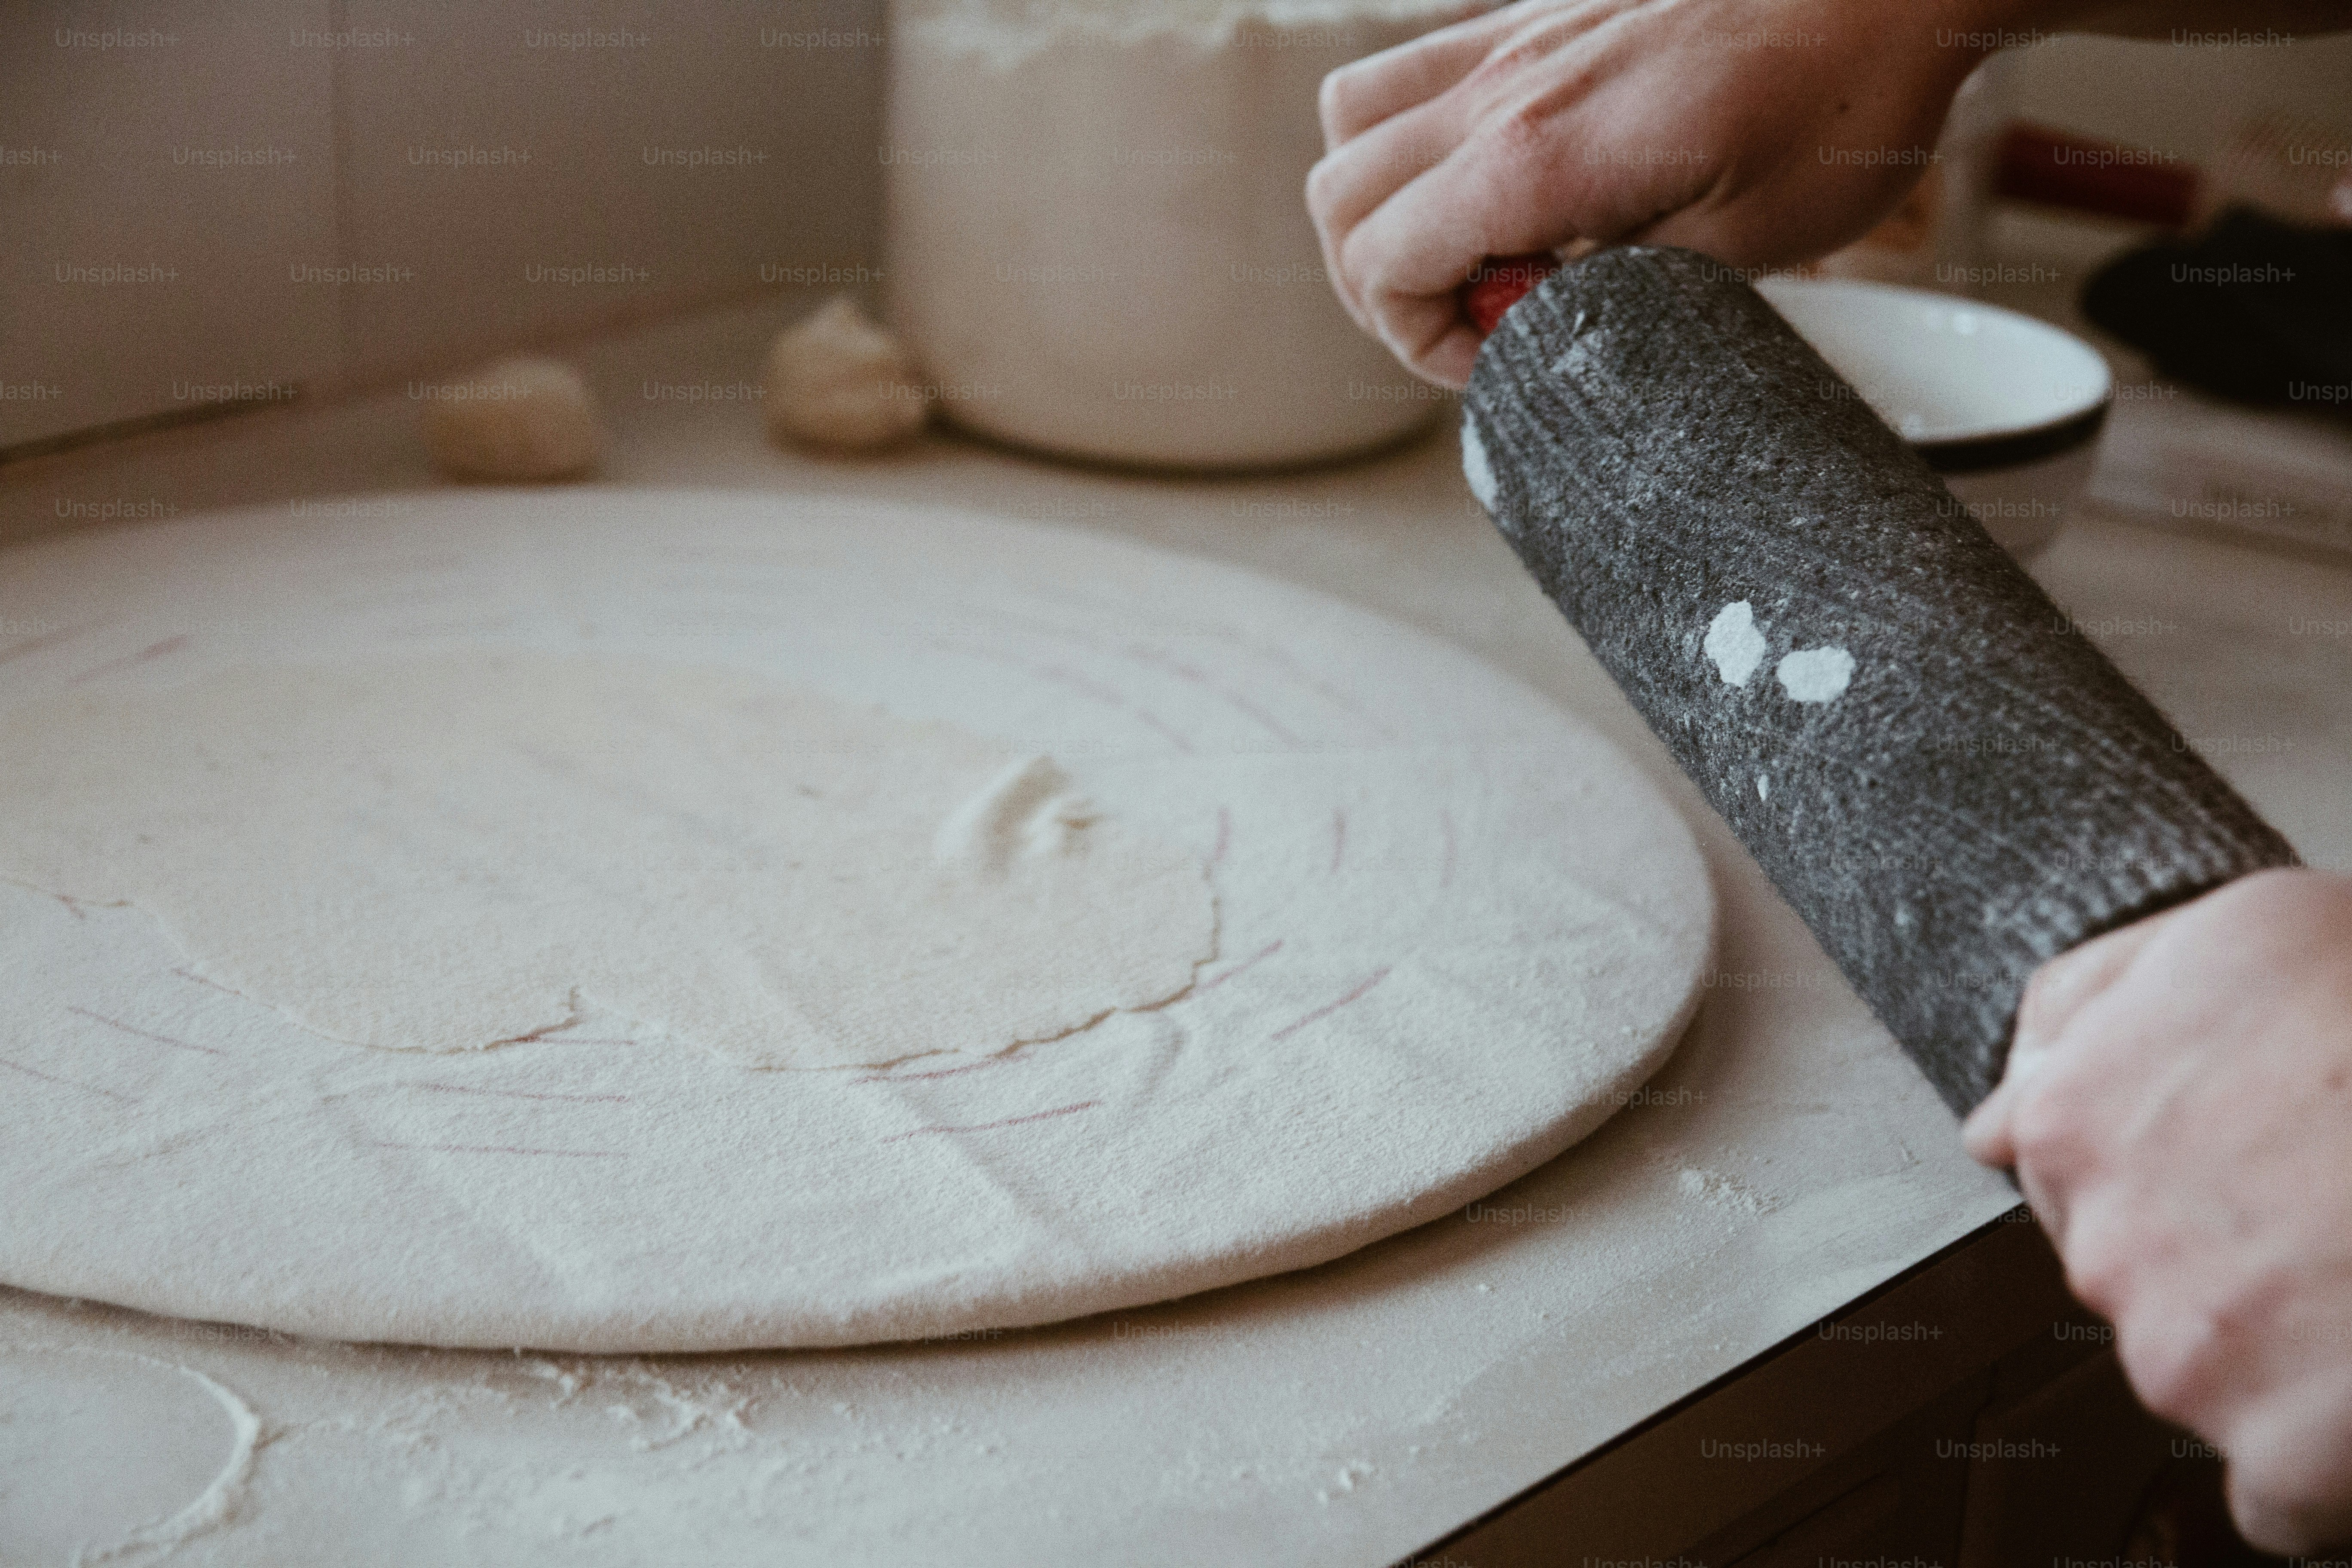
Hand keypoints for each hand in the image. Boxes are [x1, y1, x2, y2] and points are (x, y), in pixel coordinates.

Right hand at [1305, 0, 2005, 386]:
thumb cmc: (1840, 109)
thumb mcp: (1735, 254)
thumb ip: (1614, 297)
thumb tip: (1545, 326)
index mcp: (1537, 155)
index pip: (1381, 263)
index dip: (1418, 339)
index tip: (1496, 358)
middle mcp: (1501, 86)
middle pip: (1338, 196)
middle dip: (1381, 283)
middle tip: (1476, 318)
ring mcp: (1512, 37)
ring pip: (1353, 119)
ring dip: (1384, 198)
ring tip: (1471, 243)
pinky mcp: (1537, 12)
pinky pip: (1420, 66)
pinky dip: (1423, 136)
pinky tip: (1508, 176)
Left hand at [1963, 868, 2351, 1551]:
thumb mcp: (2238, 940)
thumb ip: (2091, 1012)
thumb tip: (1995, 1118)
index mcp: (2071, 1124)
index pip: (2069, 1187)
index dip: (2175, 1183)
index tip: (2252, 1175)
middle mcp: (2101, 1247)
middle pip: (2141, 1283)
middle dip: (2223, 1266)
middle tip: (2328, 1225)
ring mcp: (2179, 1357)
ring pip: (2206, 1377)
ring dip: (2277, 1352)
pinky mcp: (2272, 1454)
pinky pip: (2277, 1491)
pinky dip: (2321, 1459)